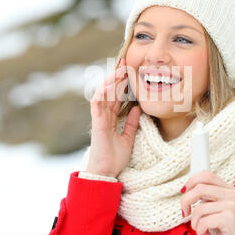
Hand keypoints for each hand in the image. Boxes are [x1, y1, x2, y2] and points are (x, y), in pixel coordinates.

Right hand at [87, 58, 140, 177]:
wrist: (106, 173)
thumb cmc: (115, 158)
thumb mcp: (128, 137)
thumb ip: (131, 123)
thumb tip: (137, 108)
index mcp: (111, 118)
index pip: (116, 96)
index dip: (122, 83)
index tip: (129, 70)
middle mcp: (104, 116)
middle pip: (110, 91)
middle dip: (117, 76)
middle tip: (124, 61)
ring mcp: (99, 118)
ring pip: (103, 94)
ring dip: (111, 81)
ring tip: (119, 69)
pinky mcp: (97, 123)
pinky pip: (97, 104)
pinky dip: (102, 92)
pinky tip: (109, 83)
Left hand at [180, 171, 234, 234]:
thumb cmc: (221, 226)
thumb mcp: (213, 207)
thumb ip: (205, 196)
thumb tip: (186, 188)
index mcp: (228, 189)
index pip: (207, 175)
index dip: (191, 181)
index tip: (185, 192)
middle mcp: (232, 194)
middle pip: (199, 188)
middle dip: (186, 201)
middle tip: (185, 212)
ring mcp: (232, 205)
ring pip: (199, 208)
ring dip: (194, 222)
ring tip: (200, 228)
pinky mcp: (229, 218)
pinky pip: (204, 221)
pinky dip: (200, 230)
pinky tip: (206, 232)